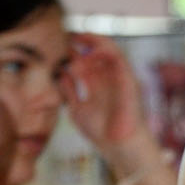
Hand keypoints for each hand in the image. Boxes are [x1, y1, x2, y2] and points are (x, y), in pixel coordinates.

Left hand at [60, 33, 147, 155]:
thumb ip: (69, 92)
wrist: (121, 148)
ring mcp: (119, 77)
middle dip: (79, 42)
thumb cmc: (102, 135)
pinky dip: (103, 49)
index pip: (84, 61)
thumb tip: (61, 74)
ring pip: (106, 49)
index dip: (71, 52)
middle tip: (62, 35)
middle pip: (93, 52)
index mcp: (97, 85)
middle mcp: (108, 79)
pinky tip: (88, 51)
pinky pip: (117, 56)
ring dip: (91, 41)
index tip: (55, 46)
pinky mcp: (128, 78)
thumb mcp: (78, 110)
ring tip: (75, 37)